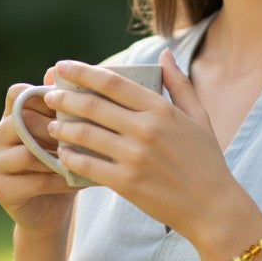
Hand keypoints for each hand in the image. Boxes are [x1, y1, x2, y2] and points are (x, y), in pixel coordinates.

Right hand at [0, 68, 78, 238]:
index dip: (44, 97)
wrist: (53, 207)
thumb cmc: (65, 159)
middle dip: (58, 129)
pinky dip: (61, 180)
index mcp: (10, 115)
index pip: (18, 93)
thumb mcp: (68, 129)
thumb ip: (64, 104)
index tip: (72, 107)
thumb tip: (57, 71)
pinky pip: (33, 180)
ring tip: (85, 159)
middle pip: (24, 122)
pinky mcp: (0, 189)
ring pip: (27, 153)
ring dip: (59, 157)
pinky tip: (81, 180)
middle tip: (88, 136)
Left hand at [43, 51, 256, 245]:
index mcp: (161, 109)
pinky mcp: (126, 182)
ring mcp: (134, 157)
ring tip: (51, 124)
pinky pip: (87, 166)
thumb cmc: (206, 159)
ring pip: (85, 134)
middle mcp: (146, 129)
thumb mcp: (199, 116)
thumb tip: (165, 53)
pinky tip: (62, 154)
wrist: (212, 207)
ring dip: (62, 127)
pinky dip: (70, 158)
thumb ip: (179, 83)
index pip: (113, 82)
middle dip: (64, 97)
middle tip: (49, 95)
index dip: (83, 71)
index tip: (63, 67)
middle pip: (93, 105)